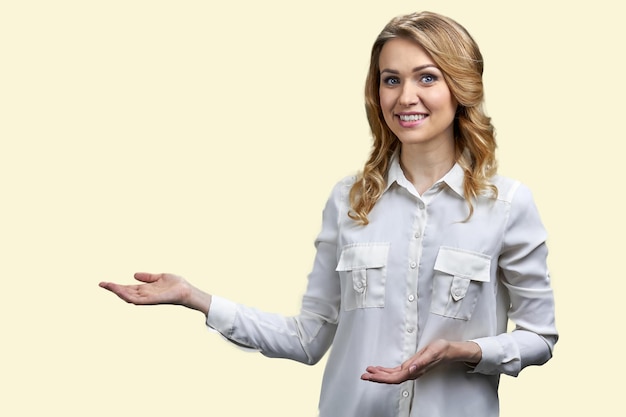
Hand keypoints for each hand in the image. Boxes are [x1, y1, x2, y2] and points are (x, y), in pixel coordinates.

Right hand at [99, 272, 211, 314]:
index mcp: (145, 289)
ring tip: (108, 286)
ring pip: (129, 296)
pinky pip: (138, 299)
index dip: (116, 286)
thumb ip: (147, 277)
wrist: (188, 290)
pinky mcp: (152, 300)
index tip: (104, 282)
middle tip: (101, 284)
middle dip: (113, 289)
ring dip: (118, 291)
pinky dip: (129, 295)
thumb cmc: (176, 284)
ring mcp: (148, 298)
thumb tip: (134, 274)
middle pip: (125, 292)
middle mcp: (145, 295)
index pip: (127, 288)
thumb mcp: (160, 277)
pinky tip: (121, 291)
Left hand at [360, 339, 480, 383]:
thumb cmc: (442, 350)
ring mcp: (411, 370)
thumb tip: (410, 369)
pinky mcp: (411, 366)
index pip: (394, 377)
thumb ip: (421, 362)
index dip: (381, 378)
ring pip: (392, 376)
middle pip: (390, 378)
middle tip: (363, 375)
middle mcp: (411, 372)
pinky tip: (379, 369)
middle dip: (376, 377)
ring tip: (368, 372)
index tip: (370, 375)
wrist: (449, 351)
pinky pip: (395, 371)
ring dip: (379, 374)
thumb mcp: (431, 352)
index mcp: (414, 370)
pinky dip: (386, 370)